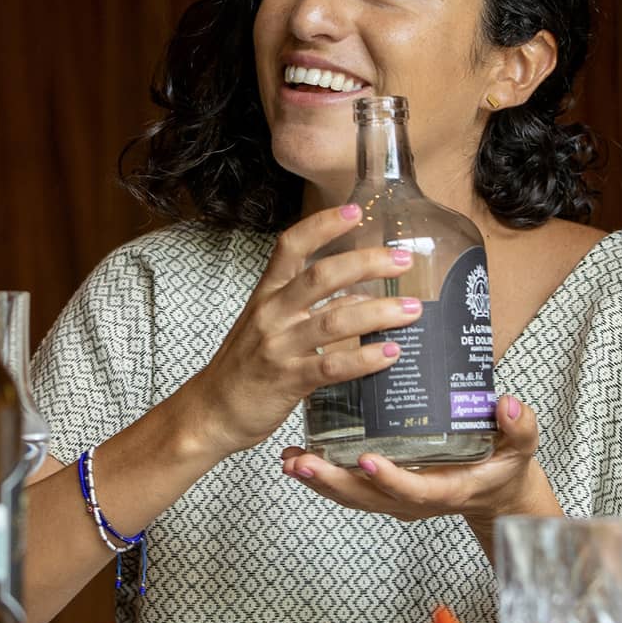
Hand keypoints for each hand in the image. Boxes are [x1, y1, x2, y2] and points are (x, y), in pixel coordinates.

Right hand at [183, 204, 422, 455]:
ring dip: (379, 312)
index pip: (292, 246)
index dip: (323, 225)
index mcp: (266, 294)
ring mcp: (279, 346)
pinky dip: (365, 358)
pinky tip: (390, 354)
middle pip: (322, 276)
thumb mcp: (272, 326)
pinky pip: (333, 366)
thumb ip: (315, 309)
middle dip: (368, 264)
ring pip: (335, 319)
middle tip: (403, 260)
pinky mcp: (288, 380)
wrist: (210, 412)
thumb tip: (363, 296)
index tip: (356, 210)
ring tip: (411, 310)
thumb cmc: (244, 367)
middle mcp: (272, 314)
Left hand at [280, 394, 556, 529]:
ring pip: (354, 497)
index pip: (417, 490)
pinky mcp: (386, 491)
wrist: (498, 491)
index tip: (368, 460)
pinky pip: (351, 489)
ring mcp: (399, 499)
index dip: (392, 479)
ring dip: (320, 481)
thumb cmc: (507, 464)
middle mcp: (418, 500)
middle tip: (303, 463)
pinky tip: (296, 459)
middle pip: (371, 498)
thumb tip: (509, 405)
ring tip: (289, 461)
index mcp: (450, 489)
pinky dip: (323, 477)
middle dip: (335, 482)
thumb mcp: (522, 445)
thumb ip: (519, 427)